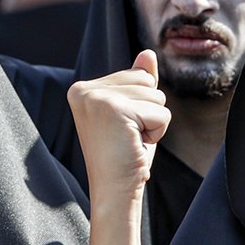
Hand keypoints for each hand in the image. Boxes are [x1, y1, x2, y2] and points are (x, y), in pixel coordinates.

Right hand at [69, 51, 169, 204]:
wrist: (114, 190)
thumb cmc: (123, 156)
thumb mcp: (133, 114)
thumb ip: (137, 83)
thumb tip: (148, 54)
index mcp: (82, 89)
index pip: (137, 76)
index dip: (141, 106)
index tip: (121, 129)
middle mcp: (84, 90)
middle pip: (147, 82)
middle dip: (149, 111)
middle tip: (127, 136)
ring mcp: (97, 98)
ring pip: (156, 96)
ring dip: (153, 123)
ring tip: (131, 141)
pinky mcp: (115, 110)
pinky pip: (161, 113)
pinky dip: (157, 132)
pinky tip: (136, 145)